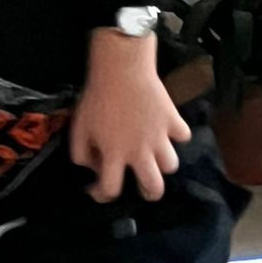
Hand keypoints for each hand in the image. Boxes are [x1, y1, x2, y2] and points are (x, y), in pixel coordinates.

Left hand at [71, 29, 191, 203]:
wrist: (121, 67)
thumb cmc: (97, 99)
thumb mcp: (78, 130)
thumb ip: (81, 156)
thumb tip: (93, 169)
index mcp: (115, 156)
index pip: (112, 190)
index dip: (102, 195)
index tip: (97, 188)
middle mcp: (140, 152)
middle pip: (154, 189)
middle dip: (148, 193)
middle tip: (141, 184)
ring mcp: (160, 136)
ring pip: (171, 166)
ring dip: (162, 164)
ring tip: (154, 157)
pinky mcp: (173, 119)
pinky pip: (183, 136)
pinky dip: (176, 137)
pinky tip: (165, 132)